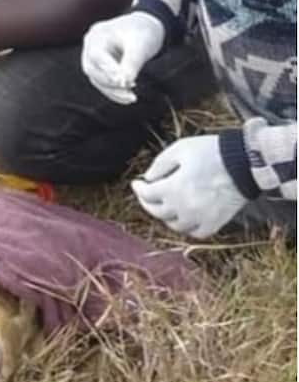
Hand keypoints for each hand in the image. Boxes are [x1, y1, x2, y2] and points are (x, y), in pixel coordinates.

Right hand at [81, 12, 164, 103]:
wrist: (144, 27)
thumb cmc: (142, 32)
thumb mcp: (140, 44)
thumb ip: (132, 62)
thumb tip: (125, 82)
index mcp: (98, 34)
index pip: (97, 54)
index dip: (108, 69)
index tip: (123, 82)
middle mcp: (90, 46)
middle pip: (92, 69)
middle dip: (110, 83)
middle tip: (131, 92)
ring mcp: (93, 58)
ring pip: (96, 79)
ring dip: (113, 91)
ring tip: (132, 97)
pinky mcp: (100, 68)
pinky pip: (103, 83)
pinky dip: (114, 91)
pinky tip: (128, 97)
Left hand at [131, 135, 247, 238]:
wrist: (245, 163)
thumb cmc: (211, 152)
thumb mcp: (179, 149)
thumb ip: (160, 165)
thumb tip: (148, 178)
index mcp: (173, 189)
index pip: (147, 195)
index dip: (138, 189)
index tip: (136, 183)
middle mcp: (184, 208)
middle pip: (158, 212)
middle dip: (148, 203)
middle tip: (146, 195)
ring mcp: (201, 218)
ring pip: (175, 225)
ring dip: (166, 216)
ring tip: (165, 205)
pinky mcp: (216, 223)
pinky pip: (196, 232)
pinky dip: (187, 227)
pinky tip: (184, 218)